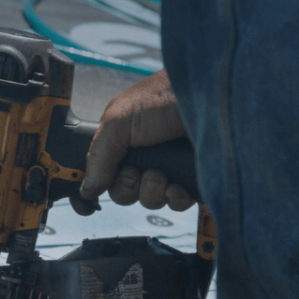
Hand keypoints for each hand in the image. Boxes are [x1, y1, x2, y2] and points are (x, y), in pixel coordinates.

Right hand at [71, 69, 193, 215]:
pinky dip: (175, 198)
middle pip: (122, 191)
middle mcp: (144, 154)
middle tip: (136, 172)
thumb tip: (86, 188)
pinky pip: (176, 203)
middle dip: (127, 187)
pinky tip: (178, 184)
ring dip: (152, 191)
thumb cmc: (166, 96)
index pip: (101, 171)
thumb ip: (98, 155)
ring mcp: (168, 167)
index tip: (88, 199)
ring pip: (149, 200)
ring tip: (162, 173)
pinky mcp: (191, 178)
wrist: (212, 98)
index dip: (94, 186)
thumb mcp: (119, 120)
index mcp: (122, 139)